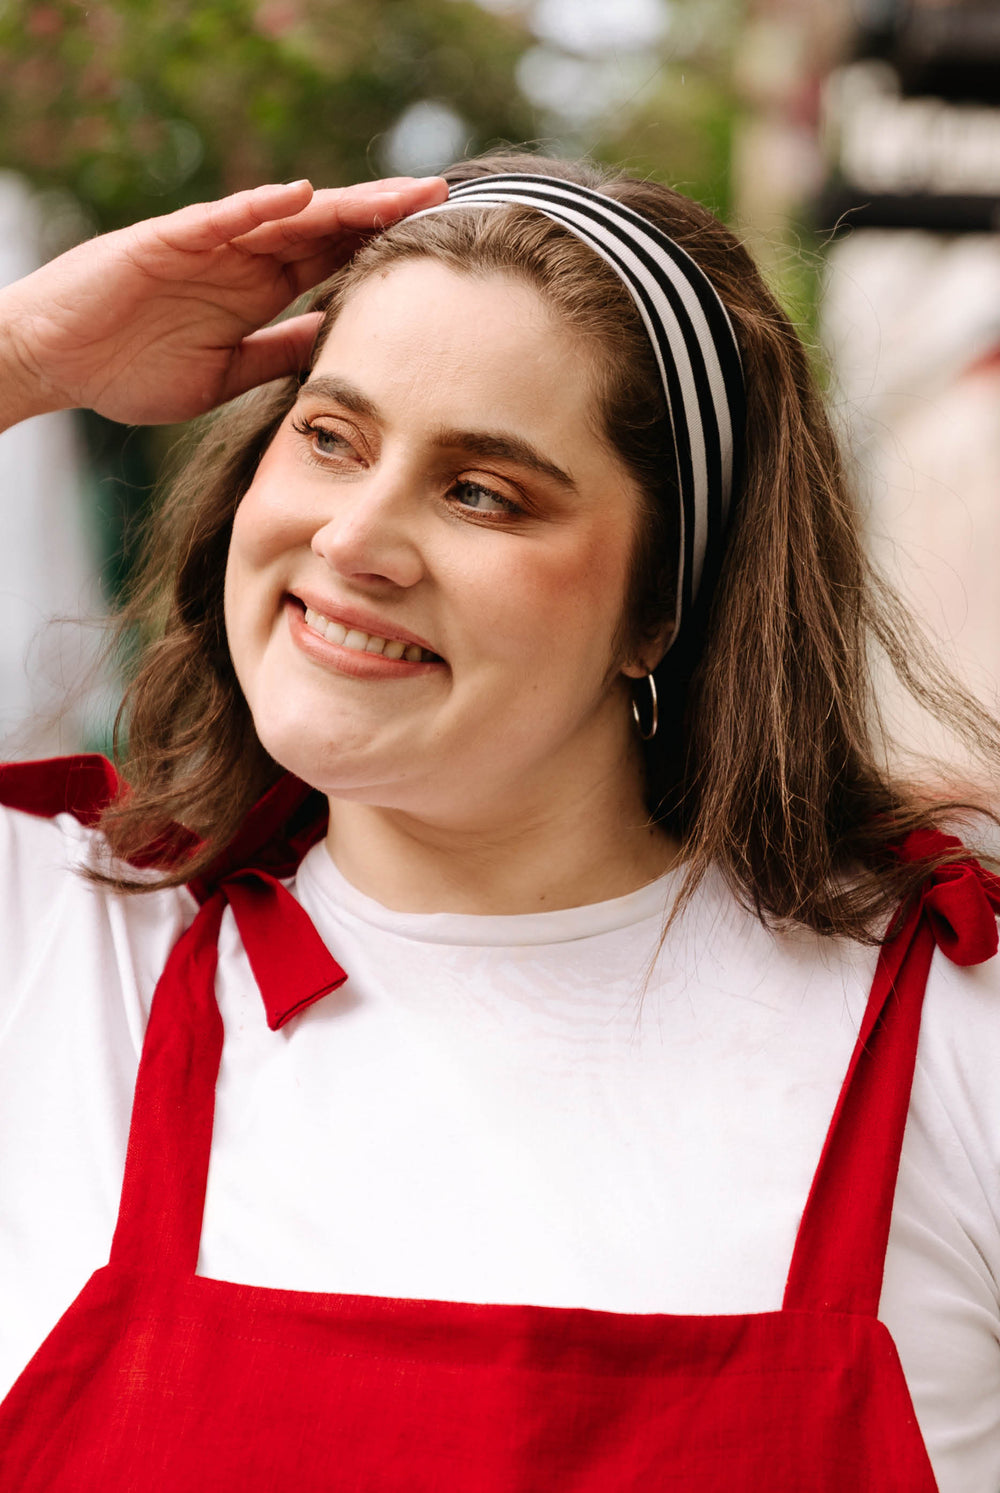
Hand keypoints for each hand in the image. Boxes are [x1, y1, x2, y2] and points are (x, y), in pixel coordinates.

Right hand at [0, 176, 447, 426]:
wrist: (59, 364)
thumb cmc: (133, 371)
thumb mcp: (226, 375)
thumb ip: (279, 354)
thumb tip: (334, 343)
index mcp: (259, 292)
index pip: (333, 262)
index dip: (382, 251)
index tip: (437, 248)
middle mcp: (243, 261)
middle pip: (327, 229)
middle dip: (383, 215)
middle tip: (443, 202)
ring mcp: (210, 246)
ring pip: (289, 215)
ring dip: (344, 203)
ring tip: (397, 194)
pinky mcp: (168, 241)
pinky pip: (220, 218)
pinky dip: (260, 206)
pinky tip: (303, 197)